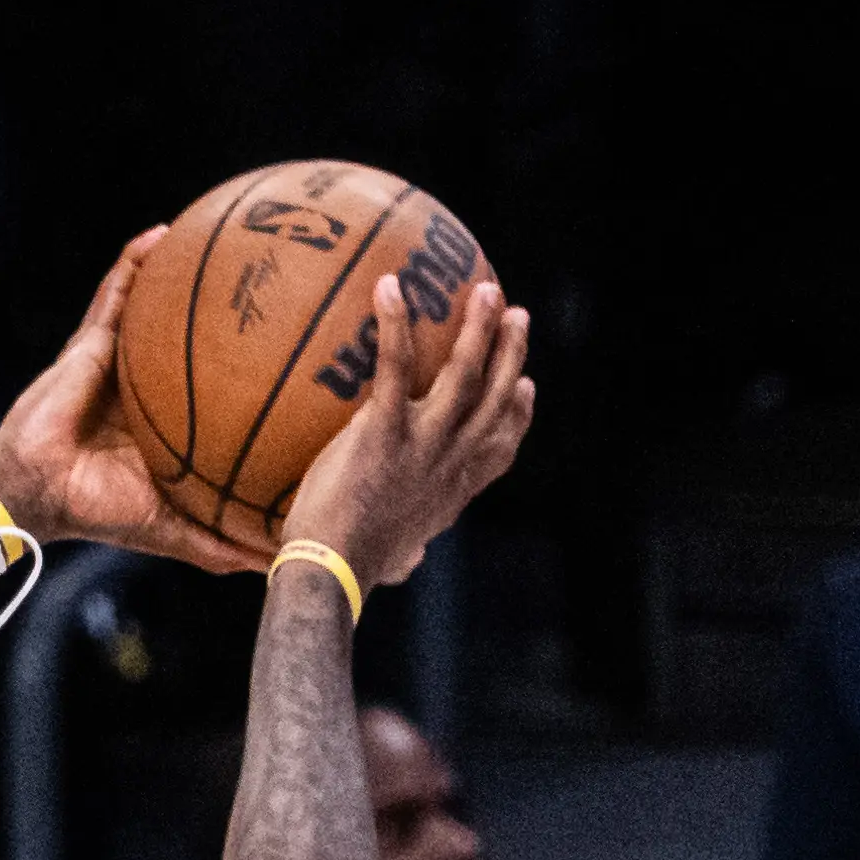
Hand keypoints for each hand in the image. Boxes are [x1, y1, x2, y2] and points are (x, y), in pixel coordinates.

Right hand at [0, 229, 274, 576]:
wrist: (41, 492)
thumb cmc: (102, 511)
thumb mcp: (179, 531)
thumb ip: (225, 544)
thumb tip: (284, 563)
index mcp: (174, 425)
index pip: (224, 390)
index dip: (259, 371)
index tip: (309, 351)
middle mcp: (152, 386)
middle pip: (200, 340)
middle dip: (235, 311)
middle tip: (285, 278)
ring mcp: (121, 359)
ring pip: (160, 306)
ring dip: (186, 269)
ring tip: (230, 235)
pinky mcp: (90, 342)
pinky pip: (115, 292)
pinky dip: (135, 260)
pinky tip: (161, 233)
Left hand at [281, 277, 533, 589]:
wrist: (332, 572)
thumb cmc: (349, 571)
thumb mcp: (391, 561)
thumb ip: (404, 552)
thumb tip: (404, 564)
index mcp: (454, 491)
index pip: (500, 448)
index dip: (518, 415)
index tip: (527, 387)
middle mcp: (451, 463)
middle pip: (497, 398)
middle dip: (512, 353)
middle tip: (515, 314)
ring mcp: (424, 445)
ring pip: (466, 374)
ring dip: (480, 328)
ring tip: (485, 289)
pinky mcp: (386, 432)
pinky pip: (394, 366)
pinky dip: (395, 324)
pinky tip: (388, 287)